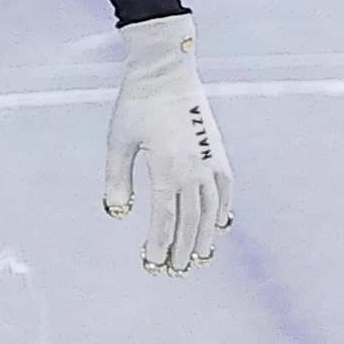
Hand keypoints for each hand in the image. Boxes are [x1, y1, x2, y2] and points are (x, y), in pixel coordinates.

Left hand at [102, 12, 230, 275]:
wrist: (166, 70)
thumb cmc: (136, 104)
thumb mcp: (118, 143)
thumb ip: (118, 181)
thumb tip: (118, 214)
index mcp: (167, 170)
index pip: (164, 221)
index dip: (158, 246)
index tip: (150, 264)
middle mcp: (193, 171)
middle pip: (190, 223)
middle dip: (181, 250)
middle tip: (172, 273)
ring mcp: (209, 161)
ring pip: (211, 211)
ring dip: (204, 238)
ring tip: (198, 260)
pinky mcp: (217, 151)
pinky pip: (226, 189)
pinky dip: (223, 210)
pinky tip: (219, 226)